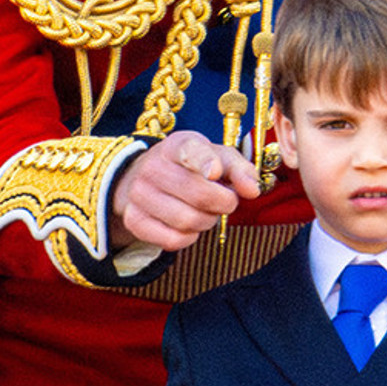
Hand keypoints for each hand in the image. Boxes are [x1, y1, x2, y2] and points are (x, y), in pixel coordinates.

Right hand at [110, 131, 259, 250]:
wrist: (145, 176)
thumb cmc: (190, 166)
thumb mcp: (215, 156)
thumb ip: (239, 169)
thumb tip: (253, 190)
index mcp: (177, 145)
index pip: (191, 152)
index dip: (205, 162)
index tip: (215, 172)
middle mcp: (153, 166)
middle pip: (199, 194)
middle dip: (223, 202)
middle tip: (226, 200)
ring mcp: (139, 194)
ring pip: (187, 220)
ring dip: (207, 221)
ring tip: (206, 211)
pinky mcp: (134, 219)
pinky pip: (173, 240)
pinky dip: (189, 237)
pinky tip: (190, 225)